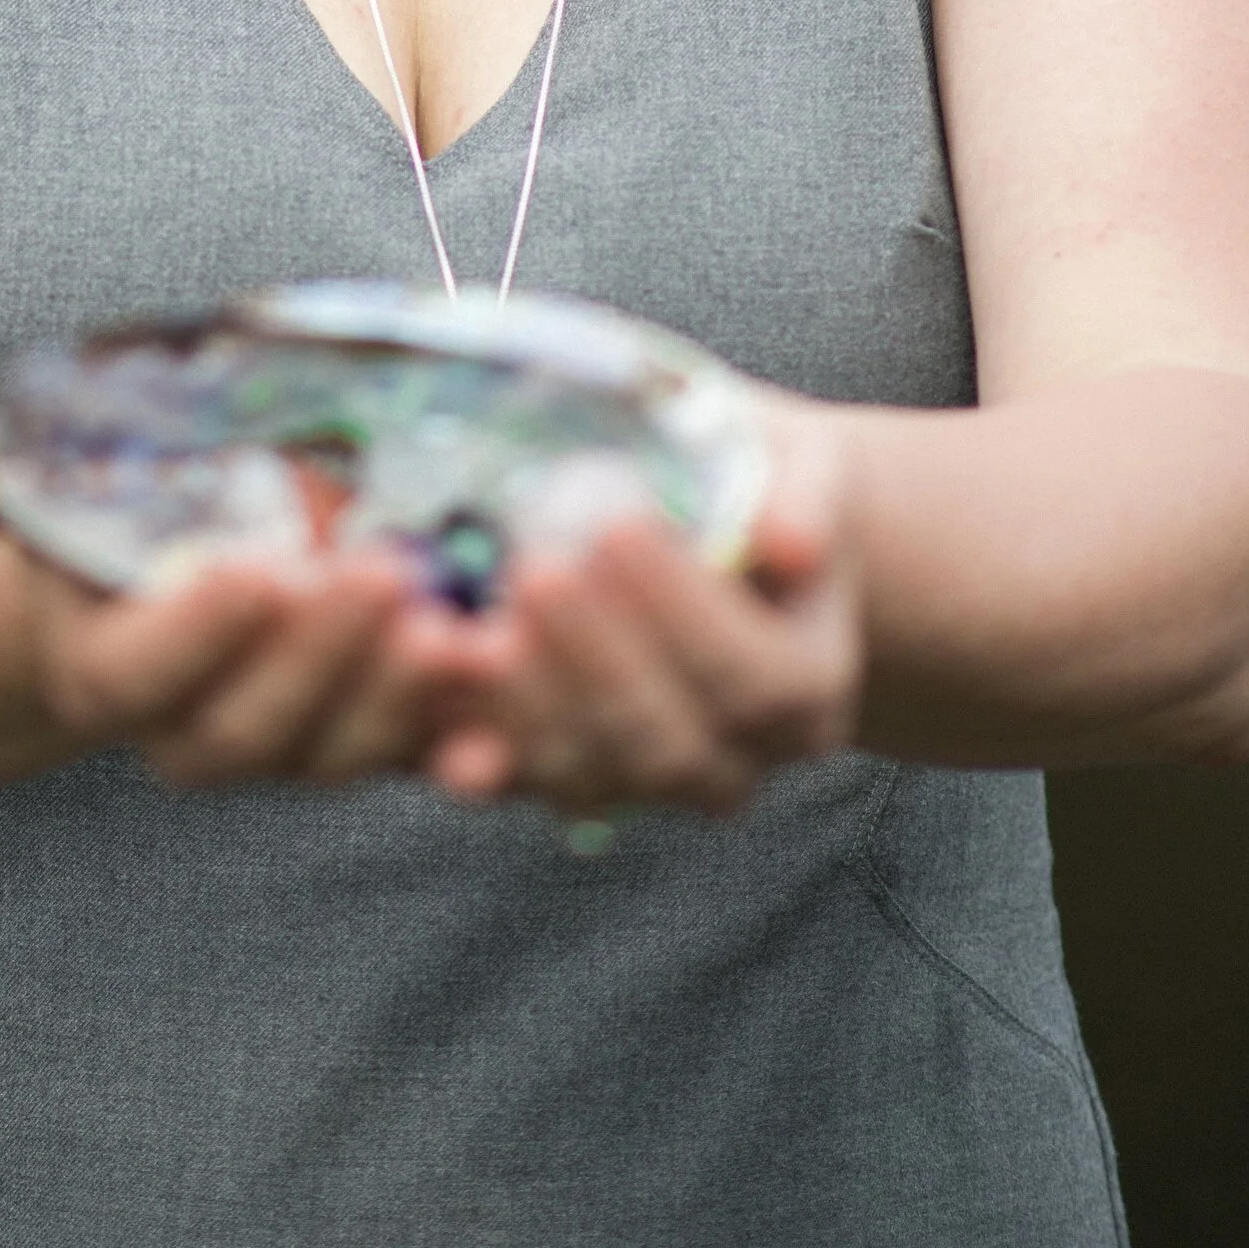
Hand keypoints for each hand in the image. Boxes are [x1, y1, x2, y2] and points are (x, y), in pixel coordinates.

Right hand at [0, 416, 464, 789]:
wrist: (162, 559)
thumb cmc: (101, 500)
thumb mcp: (39, 469)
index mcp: (105, 668)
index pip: (140, 676)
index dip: (196, 633)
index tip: (254, 563)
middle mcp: (191, 728)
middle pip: (251, 731)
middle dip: (320, 658)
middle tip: (380, 572)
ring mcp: (288, 741)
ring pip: (340, 755)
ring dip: (403, 702)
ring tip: (464, 629)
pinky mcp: (369, 733)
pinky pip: (416, 757)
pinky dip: (467, 743)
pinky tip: (512, 698)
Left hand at [395, 411, 863, 818]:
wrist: (721, 534)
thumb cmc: (757, 483)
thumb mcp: (803, 465)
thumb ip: (806, 498)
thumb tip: (788, 542)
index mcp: (806, 690)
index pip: (753, 679)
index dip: (684, 612)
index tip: (620, 525)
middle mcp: (738, 759)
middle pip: (667, 742)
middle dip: (595, 657)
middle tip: (538, 568)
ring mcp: (652, 782)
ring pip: (591, 774)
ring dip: (529, 706)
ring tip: (479, 626)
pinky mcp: (572, 776)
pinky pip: (524, 779)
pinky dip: (482, 751)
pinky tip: (442, 710)